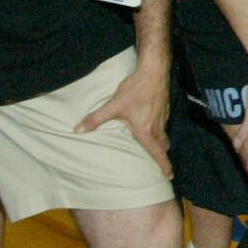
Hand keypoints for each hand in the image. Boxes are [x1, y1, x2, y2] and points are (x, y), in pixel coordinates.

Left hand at [78, 57, 172, 175]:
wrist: (154, 71)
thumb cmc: (135, 90)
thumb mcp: (113, 105)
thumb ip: (96, 119)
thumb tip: (77, 130)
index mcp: (146, 131)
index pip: (158, 154)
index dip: (164, 166)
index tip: (170, 176)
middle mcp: (157, 127)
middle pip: (163, 146)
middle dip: (162, 155)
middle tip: (160, 162)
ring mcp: (163, 117)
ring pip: (164, 135)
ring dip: (160, 142)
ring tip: (154, 145)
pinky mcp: (165, 108)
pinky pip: (163, 124)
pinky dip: (159, 129)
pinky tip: (151, 122)